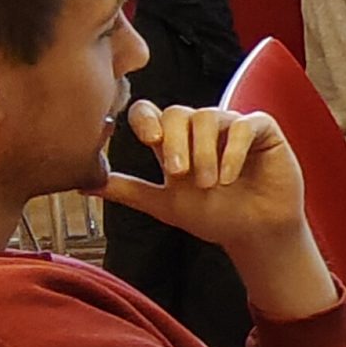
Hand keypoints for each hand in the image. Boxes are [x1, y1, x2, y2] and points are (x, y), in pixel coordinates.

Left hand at [102, 102, 332, 319]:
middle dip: (176, 143)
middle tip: (181, 174)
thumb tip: (83, 184)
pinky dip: (234, 150)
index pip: (151, 112)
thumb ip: (128, 191)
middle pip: (177, 112)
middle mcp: (201, 128)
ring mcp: (231, 126)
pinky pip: (244, 125)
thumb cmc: (215, 217)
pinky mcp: (262, 129)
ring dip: (205, 152)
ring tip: (210, 183)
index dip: (145, 118)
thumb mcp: (165, 204)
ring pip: (208, 116)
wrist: (256, 233)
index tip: (148, 140)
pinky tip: (231, 176)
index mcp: (174, 140)